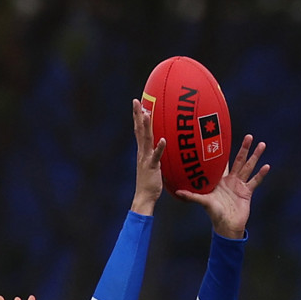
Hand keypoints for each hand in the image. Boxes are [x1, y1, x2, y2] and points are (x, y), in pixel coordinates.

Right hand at [130, 99, 165, 215]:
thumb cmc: (150, 183)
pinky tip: (163, 139)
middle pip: (139, 131)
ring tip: (147, 113)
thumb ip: (156, 155)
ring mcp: (146, 159)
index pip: (138, 131)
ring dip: (146, 127)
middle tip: (136, 101)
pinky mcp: (152, 167)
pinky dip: (159, 147)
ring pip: (146, 140)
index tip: (138, 104)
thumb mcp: (153, 165)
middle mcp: (142, 153)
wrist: (144, 197)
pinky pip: (156, 156)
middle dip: (137, 115)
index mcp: (142, 151)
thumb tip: (164, 146)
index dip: (137, 117)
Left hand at [175, 135, 269, 237]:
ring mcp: (240, 185)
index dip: (224, 151)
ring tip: (261, 144)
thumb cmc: (214, 214)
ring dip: (255, 156)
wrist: (226, 226)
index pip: (222, 162)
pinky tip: (266, 166)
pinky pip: (255, 181)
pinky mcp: (247, 192)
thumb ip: (192, 196)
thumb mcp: (203, 202)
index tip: (226, 138)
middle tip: (249, 136)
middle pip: (239, 161)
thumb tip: (178, 192)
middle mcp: (230, 180)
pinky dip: (260, 174)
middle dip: (244, 149)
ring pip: (249, 167)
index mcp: (219, 180)